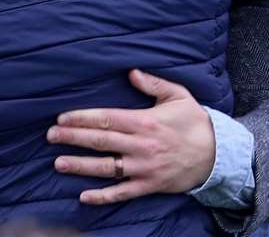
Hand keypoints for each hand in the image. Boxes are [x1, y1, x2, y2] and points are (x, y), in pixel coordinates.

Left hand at [49, 69, 216, 204]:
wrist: (217, 154)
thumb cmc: (194, 122)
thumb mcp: (177, 95)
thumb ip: (153, 83)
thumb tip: (130, 72)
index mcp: (145, 121)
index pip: (107, 119)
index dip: (82, 118)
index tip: (62, 118)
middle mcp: (141, 145)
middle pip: (101, 141)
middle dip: (73, 138)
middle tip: (50, 135)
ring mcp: (144, 168)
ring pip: (106, 168)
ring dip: (80, 166)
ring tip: (58, 163)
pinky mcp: (149, 185)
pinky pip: (122, 192)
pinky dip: (103, 196)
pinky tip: (84, 197)